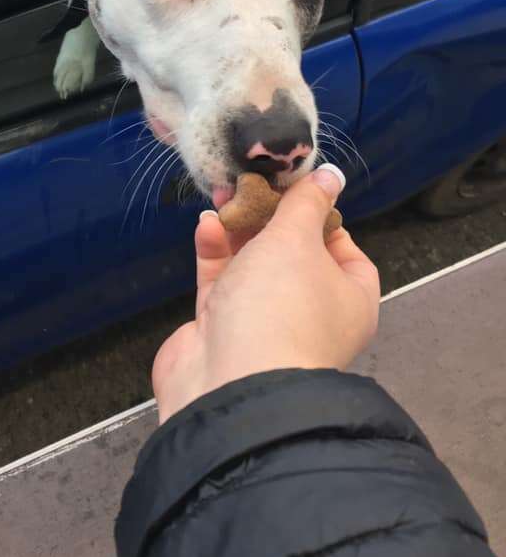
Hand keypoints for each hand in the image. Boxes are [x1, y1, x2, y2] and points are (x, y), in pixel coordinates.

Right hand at [152, 165, 379, 423]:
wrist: (231, 381)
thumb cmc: (281, 304)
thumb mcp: (298, 239)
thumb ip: (307, 202)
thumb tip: (332, 174)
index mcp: (349, 300)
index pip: (346, 251)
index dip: (323, 218)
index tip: (299, 193)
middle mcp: (312, 313)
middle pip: (293, 253)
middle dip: (270, 216)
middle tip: (251, 183)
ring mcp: (266, 322)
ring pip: (254, 264)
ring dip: (238, 228)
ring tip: (222, 193)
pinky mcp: (224, 328)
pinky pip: (223, 281)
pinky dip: (216, 252)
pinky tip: (207, 224)